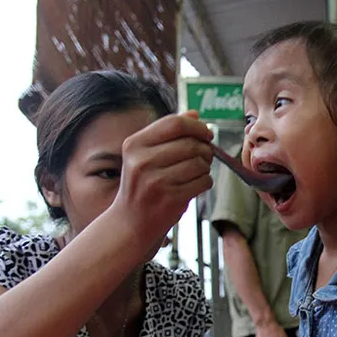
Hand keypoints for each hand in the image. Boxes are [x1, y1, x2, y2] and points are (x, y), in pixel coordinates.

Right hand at [113, 111, 213, 248]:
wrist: (130, 222)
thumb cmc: (141, 185)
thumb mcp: (145, 155)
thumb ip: (168, 133)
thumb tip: (194, 114)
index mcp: (134, 144)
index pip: (174, 123)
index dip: (197, 126)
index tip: (206, 133)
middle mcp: (142, 161)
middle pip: (191, 144)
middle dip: (205, 149)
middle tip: (205, 156)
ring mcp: (156, 181)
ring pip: (199, 163)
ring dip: (206, 167)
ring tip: (197, 172)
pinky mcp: (171, 199)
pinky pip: (203, 181)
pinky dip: (205, 182)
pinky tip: (195, 185)